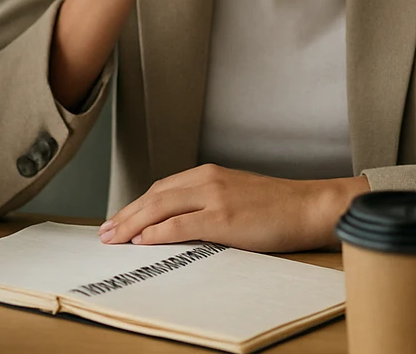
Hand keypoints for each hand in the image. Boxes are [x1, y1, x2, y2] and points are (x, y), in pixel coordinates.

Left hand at [98, 164, 370, 252]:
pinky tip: (143, 240)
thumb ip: (208, 202)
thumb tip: (180, 222)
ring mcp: (214, 197)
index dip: (137, 205)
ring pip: (160, 207)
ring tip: (114, 238)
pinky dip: (158, 232)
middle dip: (125, 214)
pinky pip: (181, 224)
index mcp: (208, 173)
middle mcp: (206, 180)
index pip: (161, 188)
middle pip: (153, 196)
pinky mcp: (223, 218)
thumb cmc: (278, 206)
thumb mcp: (236, 194)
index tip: (120, 219)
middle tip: (105, 231)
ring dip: (132, 223)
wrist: (310, 206)